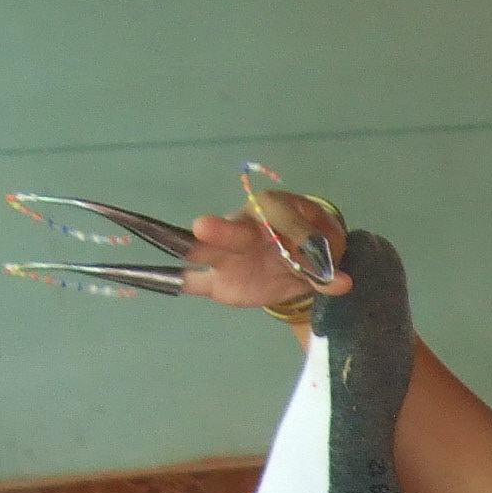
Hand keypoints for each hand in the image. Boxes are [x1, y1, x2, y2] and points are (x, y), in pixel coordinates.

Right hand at [176, 197, 353, 312]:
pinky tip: (148, 276)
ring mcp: (226, 253)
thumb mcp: (324, 253)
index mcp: (275, 210)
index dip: (295, 232)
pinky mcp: (214, 280)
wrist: (297, 263)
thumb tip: (343, 282)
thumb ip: (327, 271)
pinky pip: (192, 280)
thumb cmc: (311, 245)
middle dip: (220, 231)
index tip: (315, 255)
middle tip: (202, 227)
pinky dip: (175, 279)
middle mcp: (244, 226)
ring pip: (206, 249)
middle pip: (232, 228)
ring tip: (178, 253)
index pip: (282, 217)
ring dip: (193, 251)